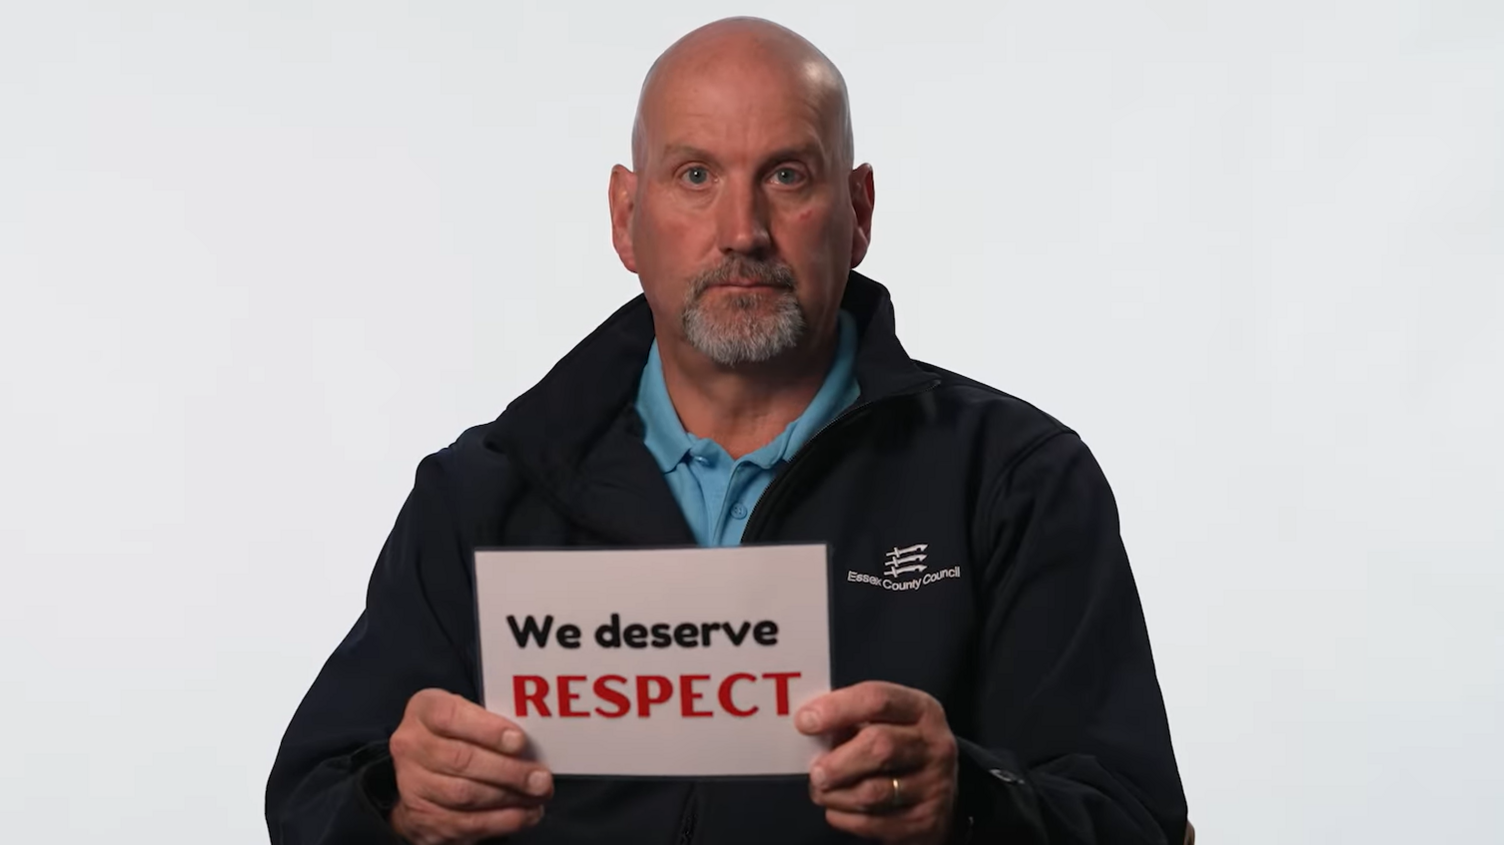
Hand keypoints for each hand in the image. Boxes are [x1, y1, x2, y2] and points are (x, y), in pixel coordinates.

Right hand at [387, 689, 553, 844]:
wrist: (421, 771)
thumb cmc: (456, 735)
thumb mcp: (468, 714)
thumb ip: (492, 723)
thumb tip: (533, 743)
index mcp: (424, 710)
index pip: (450, 717)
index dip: (488, 730)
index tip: (520, 741)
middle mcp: (411, 746)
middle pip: (461, 759)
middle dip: (508, 771)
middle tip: (541, 779)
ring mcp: (412, 784)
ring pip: (464, 794)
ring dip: (508, 798)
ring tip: (537, 796)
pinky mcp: (421, 818)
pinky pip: (464, 823)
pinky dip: (501, 821)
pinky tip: (525, 815)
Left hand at [796, 681, 958, 844]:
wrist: (938, 792)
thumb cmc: (900, 747)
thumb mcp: (889, 721)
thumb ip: (855, 718)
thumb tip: (811, 724)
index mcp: (922, 711)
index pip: (877, 700)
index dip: (836, 708)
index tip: (805, 721)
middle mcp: (934, 746)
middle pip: (879, 746)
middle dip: (837, 761)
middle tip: (815, 771)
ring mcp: (934, 785)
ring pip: (873, 792)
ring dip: (836, 793)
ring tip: (822, 790)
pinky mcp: (924, 820)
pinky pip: (873, 822)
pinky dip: (844, 816)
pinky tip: (838, 807)